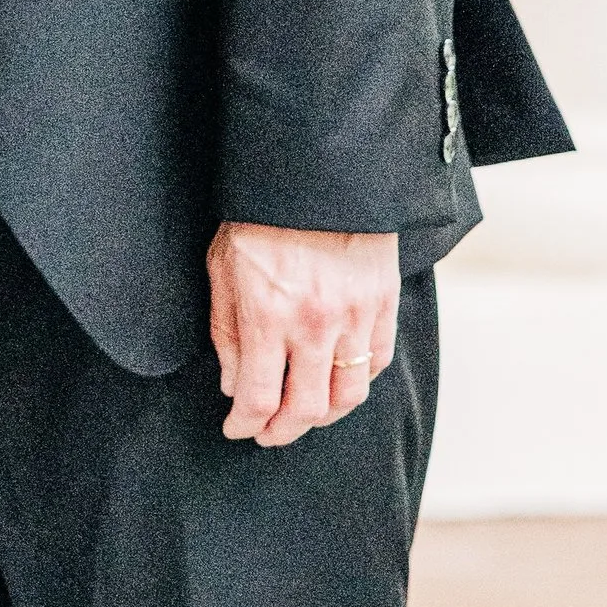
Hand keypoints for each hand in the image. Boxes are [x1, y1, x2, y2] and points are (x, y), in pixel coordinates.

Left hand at [207, 223, 399, 445]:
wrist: (313, 174)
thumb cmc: (258, 217)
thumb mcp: (222, 268)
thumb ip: (228, 332)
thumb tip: (234, 384)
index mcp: (268, 316)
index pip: (259, 399)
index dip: (245, 425)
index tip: (236, 428)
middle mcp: (315, 324)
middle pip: (306, 409)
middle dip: (282, 431)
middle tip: (268, 432)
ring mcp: (355, 316)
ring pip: (348, 395)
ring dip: (323, 415)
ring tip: (304, 414)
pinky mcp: (383, 303)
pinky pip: (377, 362)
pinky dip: (358, 381)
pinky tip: (337, 381)